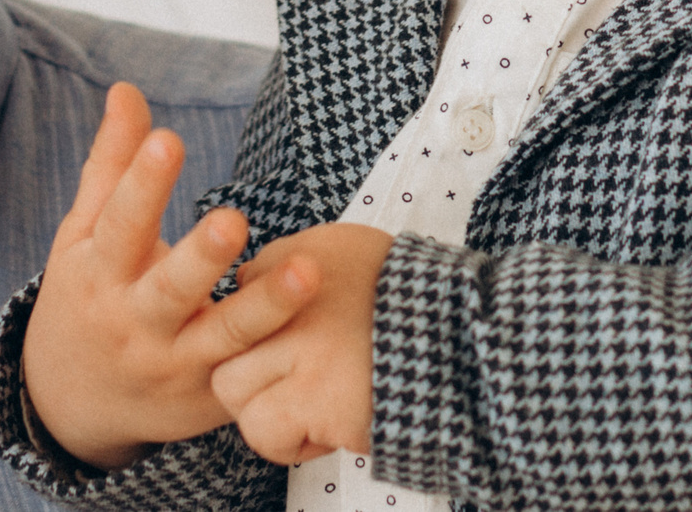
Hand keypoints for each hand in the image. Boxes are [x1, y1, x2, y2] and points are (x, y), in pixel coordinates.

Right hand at [23, 84, 320, 469]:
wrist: (69, 404)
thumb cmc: (86, 297)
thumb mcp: (83, 236)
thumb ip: (113, 165)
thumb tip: (126, 89)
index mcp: (99, 272)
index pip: (119, 224)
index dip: (142, 183)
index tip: (169, 139)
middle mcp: (133, 321)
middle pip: (169, 289)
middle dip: (200, 257)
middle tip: (232, 220)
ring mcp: (172, 364)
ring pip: (223, 338)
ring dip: (266, 308)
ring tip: (306, 272)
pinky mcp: (208, 396)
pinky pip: (248, 374)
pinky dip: (281, 353)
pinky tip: (322, 328)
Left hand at [210, 222, 393, 464]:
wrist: (466, 344)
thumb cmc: (414, 301)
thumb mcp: (352, 250)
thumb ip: (296, 260)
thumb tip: (245, 282)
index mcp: (306, 260)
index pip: (244, 292)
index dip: (262, 328)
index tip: (290, 343)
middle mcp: (297, 298)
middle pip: (225, 340)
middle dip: (245, 367)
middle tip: (285, 382)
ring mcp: (305, 350)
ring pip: (231, 388)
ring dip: (262, 406)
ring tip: (304, 409)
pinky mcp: (317, 400)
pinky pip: (264, 430)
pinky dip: (286, 442)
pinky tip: (323, 433)